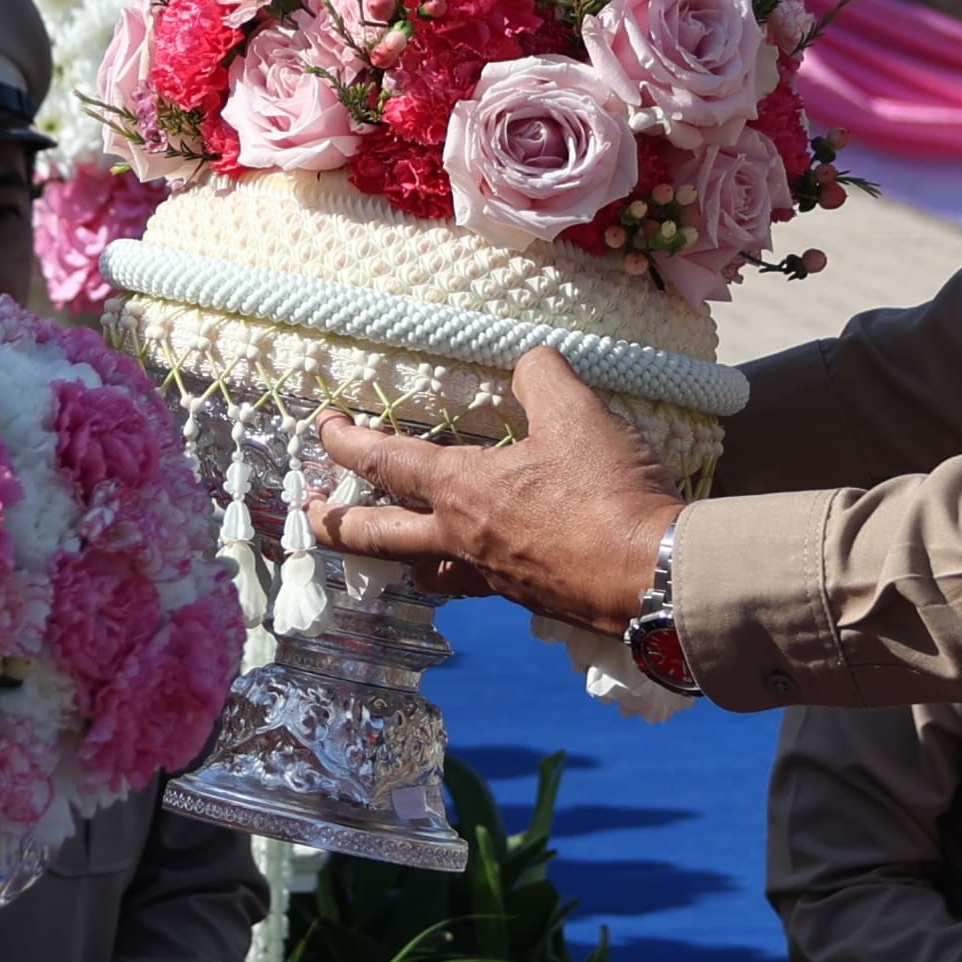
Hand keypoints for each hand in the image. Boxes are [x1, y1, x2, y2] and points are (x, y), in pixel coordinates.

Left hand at [311, 351, 674, 636]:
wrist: (653, 576)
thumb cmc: (608, 495)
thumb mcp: (578, 414)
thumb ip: (542, 376)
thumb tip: (528, 362)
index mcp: (462, 492)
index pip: (383, 463)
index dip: (345, 442)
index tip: (323, 427)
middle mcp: (462, 541)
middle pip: (375, 538)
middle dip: (334, 523)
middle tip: (308, 513)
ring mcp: (490, 577)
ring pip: (421, 568)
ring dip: (394, 554)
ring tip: (390, 542)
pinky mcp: (525, 598)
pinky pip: (472, 583)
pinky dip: (456, 568)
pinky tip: (474, 558)